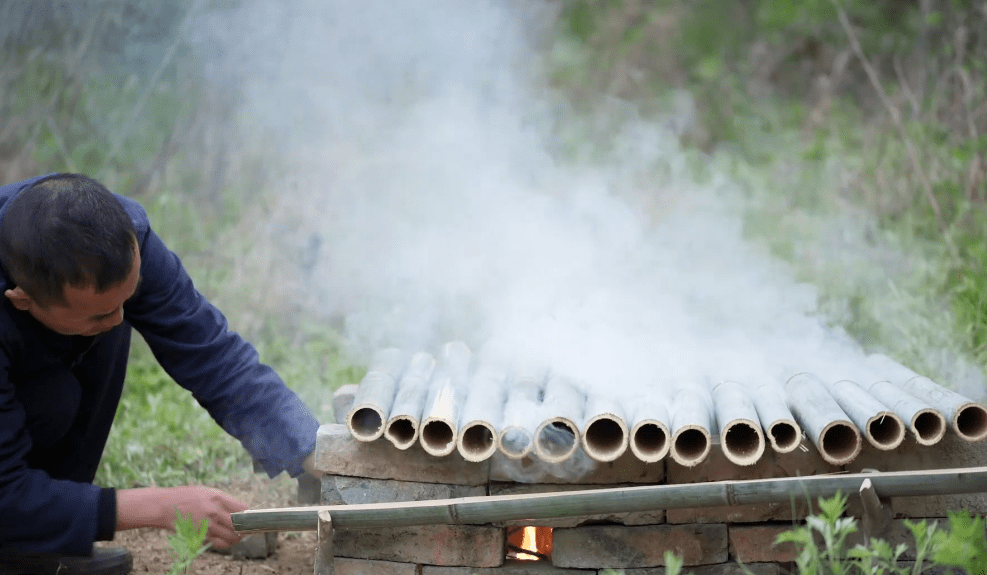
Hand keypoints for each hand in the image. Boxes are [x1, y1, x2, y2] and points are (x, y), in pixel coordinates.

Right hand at [117, 486, 248, 548]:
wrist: (165, 505)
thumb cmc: (187, 497)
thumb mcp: (207, 492)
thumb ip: (224, 500)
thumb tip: (241, 510)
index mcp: (218, 497)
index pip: (242, 508)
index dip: (250, 515)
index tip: (252, 518)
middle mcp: (214, 511)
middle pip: (239, 524)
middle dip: (246, 528)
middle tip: (247, 529)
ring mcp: (207, 524)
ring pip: (231, 536)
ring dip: (236, 537)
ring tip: (237, 535)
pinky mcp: (200, 535)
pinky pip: (218, 543)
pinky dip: (225, 543)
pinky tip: (226, 540)